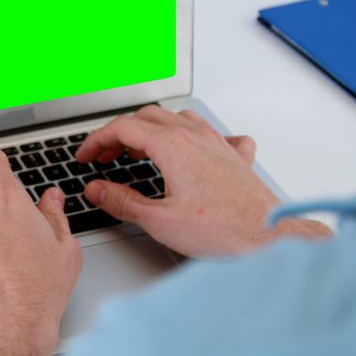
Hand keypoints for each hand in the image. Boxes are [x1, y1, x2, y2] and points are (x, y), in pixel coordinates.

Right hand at [76, 105, 331, 257]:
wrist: (270, 237)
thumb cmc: (222, 230)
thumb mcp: (158, 220)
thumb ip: (121, 201)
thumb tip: (96, 190)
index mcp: (173, 146)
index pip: (123, 128)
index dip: (97, 140)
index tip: (85, 156)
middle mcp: (196, 137)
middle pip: (148, 118)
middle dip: (120, 134)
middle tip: (105, 156)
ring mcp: (218, 144)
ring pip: (178, 120)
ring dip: (153, 130)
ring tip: (140, 150)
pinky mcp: (235, 158)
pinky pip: (214, 134)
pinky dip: (194, 137)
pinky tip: (194, 151)